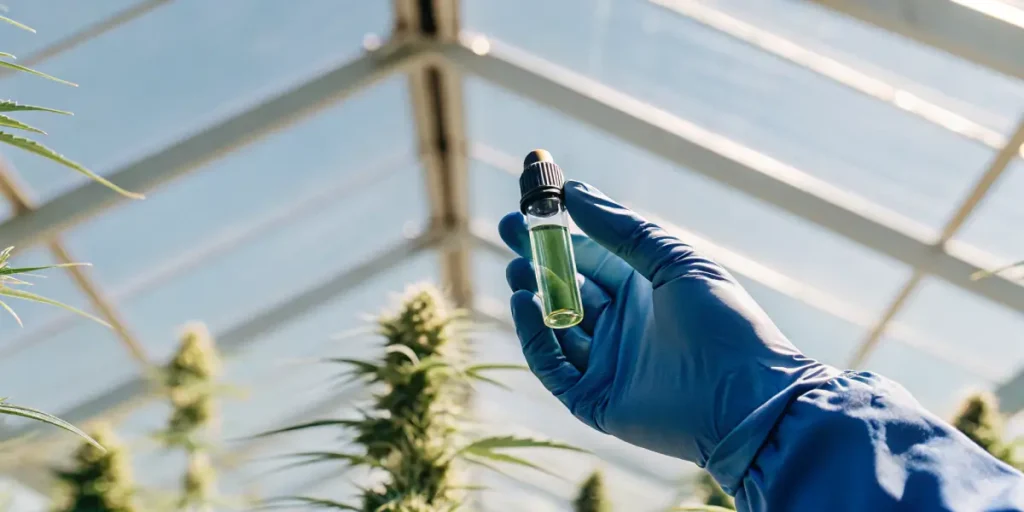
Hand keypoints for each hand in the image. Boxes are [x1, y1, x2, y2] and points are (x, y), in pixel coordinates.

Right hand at [500, 181, 837, 484]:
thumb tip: (575, 191)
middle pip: (568, 289)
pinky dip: (535, 336)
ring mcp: (608, 365)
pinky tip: (525, 303)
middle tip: (508, 230)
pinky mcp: (595, 401)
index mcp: (647, 293)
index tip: (533, 207)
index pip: (592, 258)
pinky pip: (553, 366)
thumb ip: (624, 229)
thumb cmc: (723, 323)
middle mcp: (625, 328)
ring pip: (555, 326)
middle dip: (537, 261)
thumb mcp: (674, 262)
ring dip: (533, 295)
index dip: (562, 235)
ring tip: (516, 268)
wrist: (748, 398)